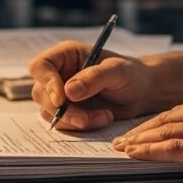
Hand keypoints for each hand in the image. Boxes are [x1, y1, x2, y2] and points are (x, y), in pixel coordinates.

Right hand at [28, 40, 155, 130]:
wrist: (141, 93)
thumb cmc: (130, 74)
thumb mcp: (118, 71)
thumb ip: (94, 77)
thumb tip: (69, 91)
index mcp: (66, 55)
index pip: (40, 66)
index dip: (46, 83)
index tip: (62, 99)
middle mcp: (59, 74)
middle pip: (41, 94)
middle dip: (63, 110)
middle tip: (86, 119)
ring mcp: (62, 95)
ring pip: (51, 112)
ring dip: (75, 120)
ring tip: (104, 117)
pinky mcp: (69, 112)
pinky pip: (64, 124)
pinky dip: (82, 127)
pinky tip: (103, 119)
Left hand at [111, 91, 182, 182]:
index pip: (180, 111)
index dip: (156, 122)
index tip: (140, 130)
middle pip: (166, 117)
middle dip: (141, 130)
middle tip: (121, 139)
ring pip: (165, 130)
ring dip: (139, 141)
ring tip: (122, 149)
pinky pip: (172, 147)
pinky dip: (150, 151)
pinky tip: (135, 155)